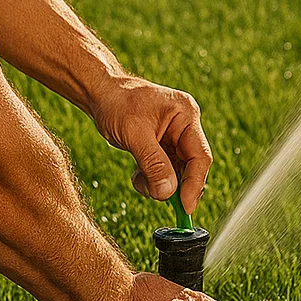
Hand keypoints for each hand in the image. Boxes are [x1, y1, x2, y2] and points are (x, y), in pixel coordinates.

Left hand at [90, 75, 212, 212]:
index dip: (195, 184)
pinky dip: (152, 179)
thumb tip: (168, 194)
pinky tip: (137, 175)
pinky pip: (165, 170)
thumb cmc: (117, 104)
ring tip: (139, 180)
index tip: (186, 208)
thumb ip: (153, 164)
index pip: (200, 156)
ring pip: (177, 172)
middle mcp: (185, 126)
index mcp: (186, 115)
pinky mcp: (163, 145)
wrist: (100, 93)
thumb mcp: (134, 134)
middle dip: (175, 185)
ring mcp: (174, 136)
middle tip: (159, 198)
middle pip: (191, 166)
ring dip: (160, 184)